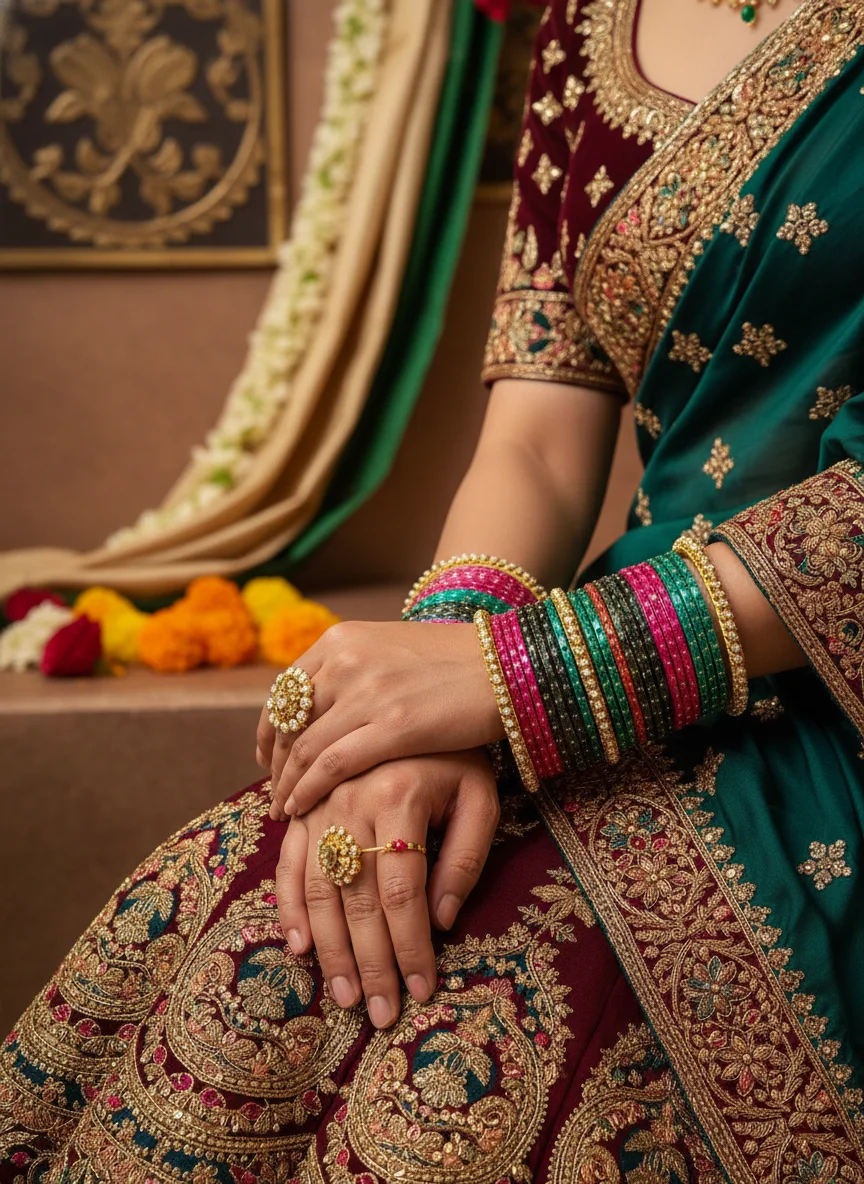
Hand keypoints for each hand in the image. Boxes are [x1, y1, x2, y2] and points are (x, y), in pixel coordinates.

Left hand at [257, 621, 501, 821]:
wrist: (507, 664)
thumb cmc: (456, 662)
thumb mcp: (391, 648)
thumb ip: (354, 669)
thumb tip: (323, 700)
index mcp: (341, 639)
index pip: (285, 690)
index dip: (270, 729)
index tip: (267, 757)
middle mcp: (346, 661)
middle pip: (289, 721)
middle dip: (275, 763)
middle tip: (272, 792)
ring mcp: (368, 693)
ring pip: (304, 748)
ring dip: (286, 784)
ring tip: (282, 809)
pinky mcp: (393, 727)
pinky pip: (330, 766)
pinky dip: (307, 791)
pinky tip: (301, 810)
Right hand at [274, 750, 499, 1027]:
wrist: (418, 694)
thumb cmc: (458, 753)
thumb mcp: (481, 796)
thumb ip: (465, 858)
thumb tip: (441, 923)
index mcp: (399, 796)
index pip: (403, 894)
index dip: (410, 948)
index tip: (422, 991)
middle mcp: (350, 800)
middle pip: (358, 900)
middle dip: (370, 964)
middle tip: (380, 1013)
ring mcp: (319, 801)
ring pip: (318, 889)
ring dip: (329, 949)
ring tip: (343, 997)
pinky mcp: (304, 803)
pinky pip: (287, 860)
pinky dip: (289, 905)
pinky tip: (298, 944)